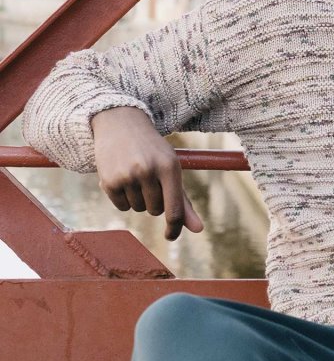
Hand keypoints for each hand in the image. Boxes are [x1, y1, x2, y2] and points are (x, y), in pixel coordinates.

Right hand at [91, 107, 203, 239]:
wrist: (120, 124)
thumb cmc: (152, 151)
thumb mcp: (171, 169)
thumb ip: (183, 201)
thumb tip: (198, 230)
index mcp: (170, 167)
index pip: (174, 209)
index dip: (174, 227)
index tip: (170, 236)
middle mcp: (149, 170)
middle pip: (155, 210)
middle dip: (154, 201)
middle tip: (150, 179)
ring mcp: (128, 175)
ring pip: (138, 208)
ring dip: (138, 198)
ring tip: (135, 175)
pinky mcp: (109, 180)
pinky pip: (122, 206)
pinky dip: (123, 198)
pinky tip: (122, 177)